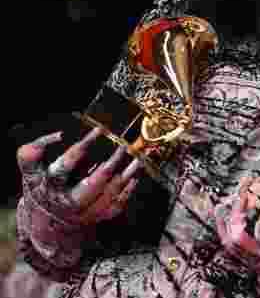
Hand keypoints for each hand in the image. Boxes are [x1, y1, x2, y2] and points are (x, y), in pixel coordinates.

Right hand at [17, 128, 140, 225]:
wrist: (47, 222)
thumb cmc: (40, 187)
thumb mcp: (30, 172)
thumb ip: (32, 153)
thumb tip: (59, 135)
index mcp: (49, 188)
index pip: (64, 168)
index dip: (81, 149)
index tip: (99, 130)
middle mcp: (67, 202)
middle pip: (90, 187)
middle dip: (108, 168)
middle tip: (122, 147)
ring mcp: (84, 212)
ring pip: (108, 197)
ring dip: (124, 176)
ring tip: (136, 159)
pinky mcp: (97, 218)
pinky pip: (116, 206)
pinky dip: (127, 191)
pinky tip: (134, 177)